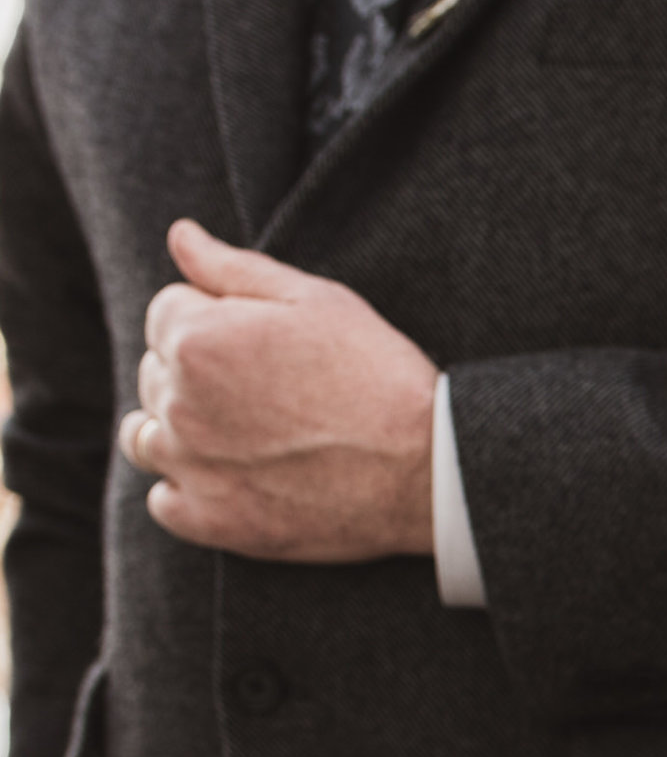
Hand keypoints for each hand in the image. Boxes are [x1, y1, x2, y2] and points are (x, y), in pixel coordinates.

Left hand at [120, 218, 437, 563]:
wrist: (429, 468)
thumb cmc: (380, 374)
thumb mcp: (316, 300)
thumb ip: (233, 267)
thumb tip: (179, 235)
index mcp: (196, 339)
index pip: (167, 311)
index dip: (219, 319)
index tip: (271, 344)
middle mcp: (179, 403)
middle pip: (155, 373)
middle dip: (199, 373)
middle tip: (274, 391)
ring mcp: (192, 468)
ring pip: (145, 438)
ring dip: (181, 431)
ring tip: (246, 435)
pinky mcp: (213, 521)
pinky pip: (164, 501)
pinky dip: (190, 490)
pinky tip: (239, 479)